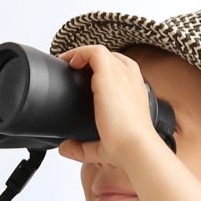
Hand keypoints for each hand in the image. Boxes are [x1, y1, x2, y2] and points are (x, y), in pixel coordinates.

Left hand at [52, 44, 161, 166]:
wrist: (135, 147)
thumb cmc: (127, 147)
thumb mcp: (102, 146)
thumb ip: (83, 147)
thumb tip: (66, 148)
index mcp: (135, 93)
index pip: (123, 70)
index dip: (104, 69)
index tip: (86, 75)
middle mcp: (131, 80)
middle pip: (112, 58)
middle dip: (92, 60)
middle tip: (73, 70)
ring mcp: (122, 76)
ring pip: (102, 52)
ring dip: (83, 54)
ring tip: (68, 63)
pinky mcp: (110, 76)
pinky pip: (95, 52)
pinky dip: (80, 53)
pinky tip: (70, 62)